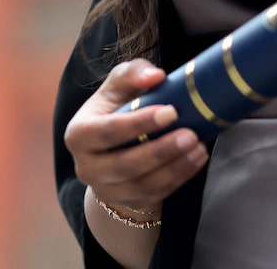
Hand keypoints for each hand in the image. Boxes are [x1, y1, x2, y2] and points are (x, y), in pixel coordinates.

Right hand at [63, 59, 208, 211]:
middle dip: (161, 150)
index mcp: (78, 134)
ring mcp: (104, 190)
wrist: (112, 148)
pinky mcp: (125, 202)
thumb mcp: (118, 86)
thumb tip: (155, 76)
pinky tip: (194, 161)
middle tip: (191, 134)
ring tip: (198, 148)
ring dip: (174, 168)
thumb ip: (132, 74)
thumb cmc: (116, 108)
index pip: (108, 131)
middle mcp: (86, 167)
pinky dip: (178, 179)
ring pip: (141, 185)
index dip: (139, 123)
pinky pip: (154, 196)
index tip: (171, 111)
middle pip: (125, 164)